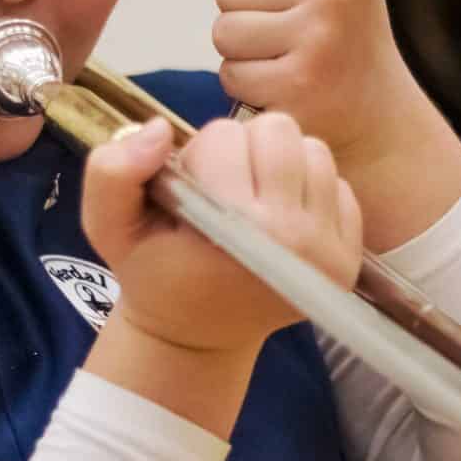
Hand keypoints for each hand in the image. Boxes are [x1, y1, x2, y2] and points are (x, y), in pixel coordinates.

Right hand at [81, 112, 361, 355]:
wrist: (198, 333)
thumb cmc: (155, 272)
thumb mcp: (109, 225)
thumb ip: (112, 171)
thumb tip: (158, 128)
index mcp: (237, 231)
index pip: (225, 138)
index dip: (198, 155)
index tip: (190, 192)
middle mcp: (294, 243)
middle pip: (278, 131)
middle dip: (243, 149)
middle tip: (223, 189)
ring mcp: (330, 252)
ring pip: (313, 148)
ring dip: (278, 163)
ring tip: (252, 198)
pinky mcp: (350, 256)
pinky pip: (337, 181)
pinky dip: (307, 187)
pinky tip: (279, 215)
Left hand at [209, 0, 460, 247]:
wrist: (378, 117)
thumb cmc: (345, 34)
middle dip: (247, 11)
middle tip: (291, 33)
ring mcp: (317, 39)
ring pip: (223, 30)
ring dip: (242, 50)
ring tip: (285, 57)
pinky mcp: (296, 86)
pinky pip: (230, 72)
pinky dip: (247, 85)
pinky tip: (283, 85)